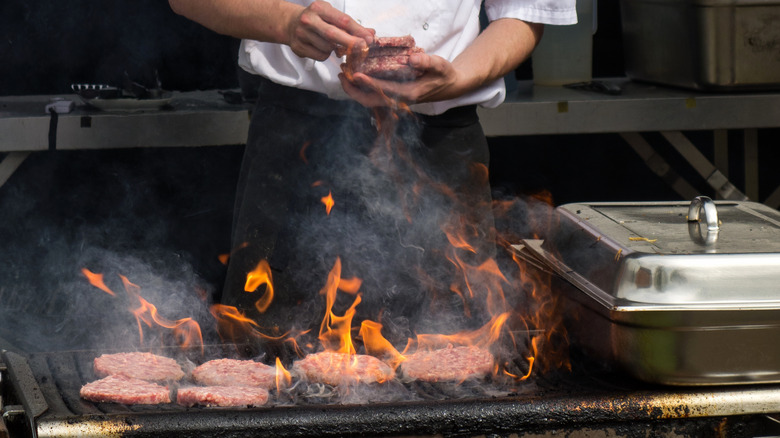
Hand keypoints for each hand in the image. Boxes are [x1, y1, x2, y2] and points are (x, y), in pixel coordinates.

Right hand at [287, 1, 373, 60]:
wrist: (290, 23)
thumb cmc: (317, 19)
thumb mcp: (332, 15)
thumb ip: (351, 25)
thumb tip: (371, 34)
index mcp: (319, 8)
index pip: (342, 20)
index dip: (357, 31)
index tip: (368, 38)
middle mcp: (309, 20)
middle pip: (333, 34)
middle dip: (350, 42)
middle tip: (362, 47)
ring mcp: (302, 34)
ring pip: (327, 48)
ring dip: (335, 49)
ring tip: (331, 43)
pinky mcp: (298, 47)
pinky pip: (320, 56)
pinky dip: (326, 55)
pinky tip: (322, 47)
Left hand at [338, 52, 462, 107]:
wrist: (448, 86)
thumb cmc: (443, 75)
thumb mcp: (440, 66)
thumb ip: (428, 62)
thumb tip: (413, 59)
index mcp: (409, 94)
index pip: (384, 90)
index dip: (369, 83)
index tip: (356, 74)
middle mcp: (399, 100)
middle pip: (370, 101)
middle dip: (353, 90)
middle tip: (342, 74)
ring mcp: (394, 100)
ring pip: (369, 100)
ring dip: (354, 89)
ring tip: (343, 74)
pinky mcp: (392, 96)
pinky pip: (373, 95)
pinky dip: (361, 88)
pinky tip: (354, 76)